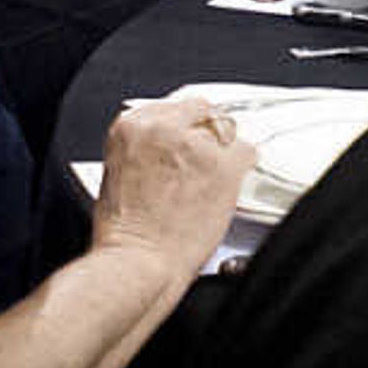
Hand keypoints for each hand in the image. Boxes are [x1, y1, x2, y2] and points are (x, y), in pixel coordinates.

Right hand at [96, 98, 254, 266]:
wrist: (138, 262)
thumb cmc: (125, 232)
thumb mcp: (120, 172)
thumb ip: (147, 148)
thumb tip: (171, 144)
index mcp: (132, 126)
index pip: (174, 105)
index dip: (186, 125)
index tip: (190, 138)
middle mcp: (165, 128)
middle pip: (204, 111)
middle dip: (206, 134)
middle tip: (203, 162)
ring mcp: (197, 145)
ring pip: (227, 131)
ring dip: (224, 152)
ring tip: (211, 182)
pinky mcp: (224, 166)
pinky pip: (248, 152)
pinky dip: (243, 168)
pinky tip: (228, 186)